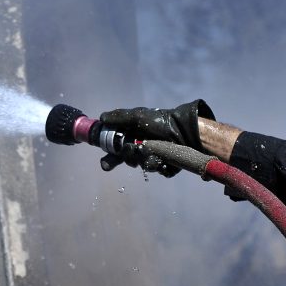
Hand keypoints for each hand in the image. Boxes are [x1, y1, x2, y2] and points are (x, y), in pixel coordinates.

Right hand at [98, 100, 214, 174]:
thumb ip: (120, 117)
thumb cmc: (160, 122)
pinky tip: (162, 159)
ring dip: (142, 159)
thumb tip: (102, 117)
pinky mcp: (163, 165)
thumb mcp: (138, 116)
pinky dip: (157, 164)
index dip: (109, 152)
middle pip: (124, 159)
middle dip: (117, 161)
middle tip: (109, 165)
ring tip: (150, 152)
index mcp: (133, 135)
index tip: (104, 160)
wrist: (183, 131)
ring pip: (138, 164)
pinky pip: (154, 169)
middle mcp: (140, 146)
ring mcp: (151, 157)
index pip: (115, 146)